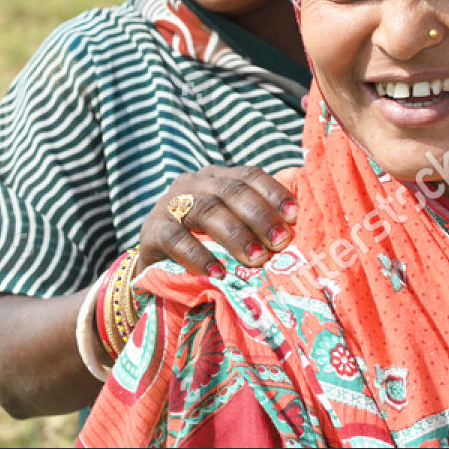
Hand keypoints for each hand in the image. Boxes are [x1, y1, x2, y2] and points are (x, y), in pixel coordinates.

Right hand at [137, 165, 299, 277]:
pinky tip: (217, 273)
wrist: (155, 264)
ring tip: (257, 258)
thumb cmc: (205, 242)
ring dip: (235, 234)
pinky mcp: (153, 230)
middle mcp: (195, 183)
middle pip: (232, 191)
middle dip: (260, 216)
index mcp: (219, 177)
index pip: (250, 175)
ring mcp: (171, 204)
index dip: (273, 192)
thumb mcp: (230, 224)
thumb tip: (295, 235)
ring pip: (206, 210)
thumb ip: (255, 223)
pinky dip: (198, 256)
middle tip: (280, 241)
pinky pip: (176, 239)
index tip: (294, 215)